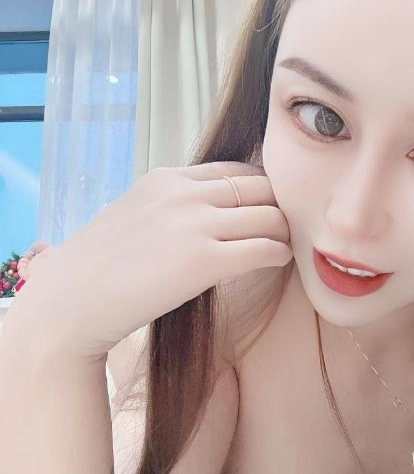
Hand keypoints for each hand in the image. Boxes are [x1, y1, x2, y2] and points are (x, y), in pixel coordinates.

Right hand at [7, 162, 292, 358]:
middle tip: (284, 227)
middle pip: (259, 186)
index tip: (266, 208)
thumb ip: (171, 207)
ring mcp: (195, 224)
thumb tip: (206, 216)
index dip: (257, 189)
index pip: (233, 170)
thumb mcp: (134, 215)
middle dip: (278, 205)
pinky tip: (278, 262)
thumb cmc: (97, 270)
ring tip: (283, 246)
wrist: (69, 304)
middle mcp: (183, 193)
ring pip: (269, 215)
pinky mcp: (204, 261)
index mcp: (166, 178)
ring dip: (283, 231)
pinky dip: (279, 254)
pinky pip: (265, 248)